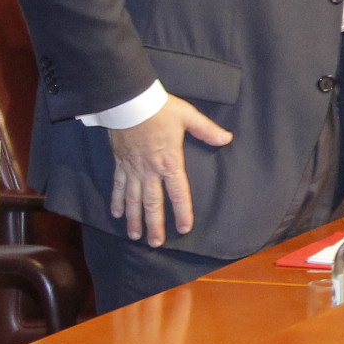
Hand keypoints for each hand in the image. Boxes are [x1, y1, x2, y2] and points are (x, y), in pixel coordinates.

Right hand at [107, 96, 233, 245]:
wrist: (129, 100)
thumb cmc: (159, 108)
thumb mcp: (187, 116)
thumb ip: (207, 130)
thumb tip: (226, 138)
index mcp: (169, 162)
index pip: (178, 193)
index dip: (182, 212)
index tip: (184, 228)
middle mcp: (150, 170)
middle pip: (152, 203)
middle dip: (154, 225)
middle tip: (155, 243)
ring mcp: (133, 168)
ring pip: (133, 199)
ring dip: (134, 219)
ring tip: (135, 236)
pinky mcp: (120, 163)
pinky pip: (118, 186)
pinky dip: (117, 201)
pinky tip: (116, 214)